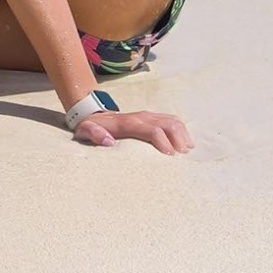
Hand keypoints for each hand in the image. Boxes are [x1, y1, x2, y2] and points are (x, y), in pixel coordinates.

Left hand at [74, 108, 193, 153]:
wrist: (93, 115)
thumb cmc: (90, 127)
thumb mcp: (85, 131)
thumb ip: (93, 134)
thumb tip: (108, 141)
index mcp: (127, 123)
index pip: (151, 130)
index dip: (163, 141)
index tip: (170, 156)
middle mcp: (141, 116)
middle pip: (167, 124)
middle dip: (179, 139)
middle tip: (183, 157)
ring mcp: (148, 115)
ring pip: (172, 121)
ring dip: (183, 135)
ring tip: (187, 152)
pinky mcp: (152, 117)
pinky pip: (172, 120)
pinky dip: (182, 130)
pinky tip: (185, 144)